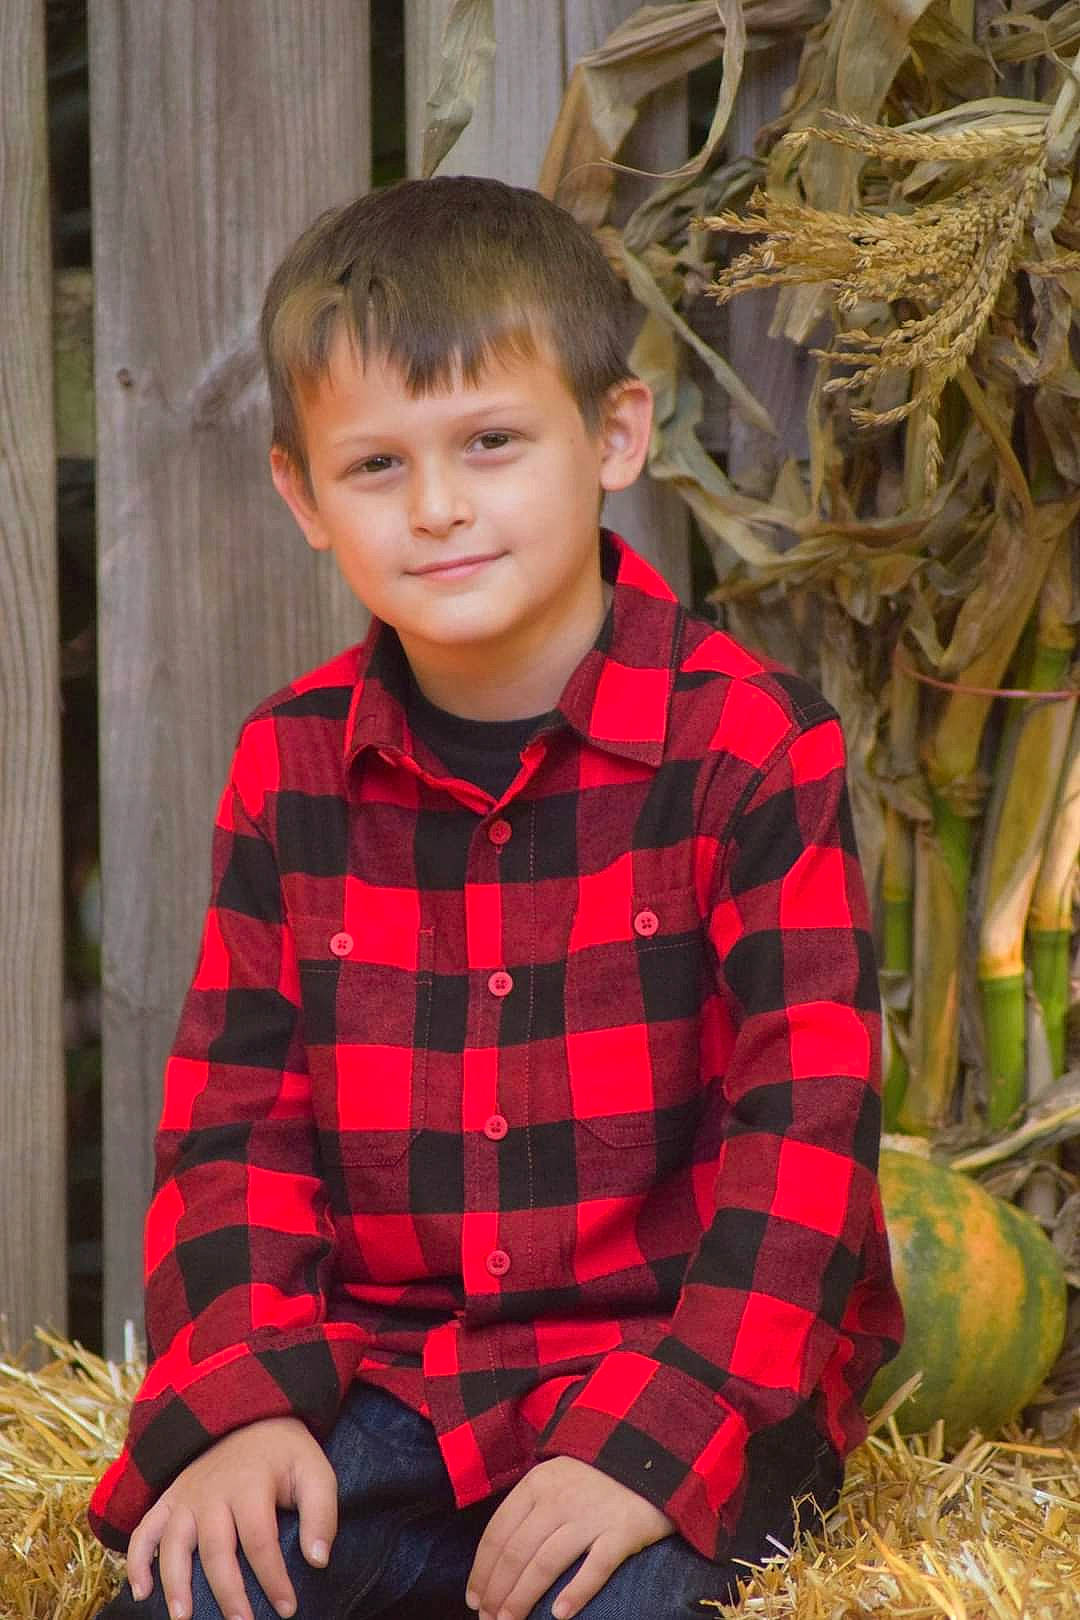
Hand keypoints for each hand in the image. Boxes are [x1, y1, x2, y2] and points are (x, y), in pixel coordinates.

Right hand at [125, 1415, 336, 1619]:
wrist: (252, 1415)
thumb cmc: (286, 1454)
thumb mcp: (316, 1472)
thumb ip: (321, 1514)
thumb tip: (318, 1560)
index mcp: (250, 1483)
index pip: (259, 1540)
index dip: (273, 1578)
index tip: (287, 1608)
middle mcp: (212, 1490)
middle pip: (215, 1549)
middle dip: (227, 1592)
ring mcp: (186, 1495)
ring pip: (173, 1543)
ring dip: (175, 1583)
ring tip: (183, 1618)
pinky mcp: (170, 1498)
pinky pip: (144, 1529)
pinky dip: (137, 1559)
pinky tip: (140, 1591)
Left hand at [465, 1456, 674, 1619]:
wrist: (651, 1454)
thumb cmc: (597, 1473)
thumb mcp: (555, 1476)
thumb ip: (530, 1507)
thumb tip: (499, 1555)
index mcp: (537, 1483)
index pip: (498, 1533)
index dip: (481, 1570)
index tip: (474, 1598)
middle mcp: (559, 1498)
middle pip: (516, 1553)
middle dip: (496, 1592)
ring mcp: (591, 1515)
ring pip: (545, 1564)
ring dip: (522, 1599)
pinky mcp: (623, 1531)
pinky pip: (595, 1567)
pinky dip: (575, 1592)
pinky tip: (559, 1615)